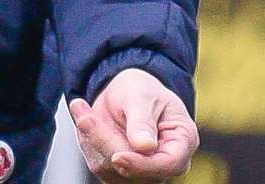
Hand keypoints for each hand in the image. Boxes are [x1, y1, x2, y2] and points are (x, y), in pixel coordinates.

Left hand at [68, 68, 197, 180]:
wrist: (126, 93)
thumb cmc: (142, 90)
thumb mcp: (142, 95)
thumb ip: (143, 121)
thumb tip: (145, 147)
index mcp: (182, 142)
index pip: (167, 164)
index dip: (142, 165)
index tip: (117, 156)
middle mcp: (164, 164)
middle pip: (133, 170)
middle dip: (104, 141)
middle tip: (84, 115)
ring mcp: (142, 173)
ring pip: (110, 168)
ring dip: (91, 138)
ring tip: (82, 108)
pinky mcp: (119, 175)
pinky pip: (97, 164)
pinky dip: (87, 141)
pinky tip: (86, 118)